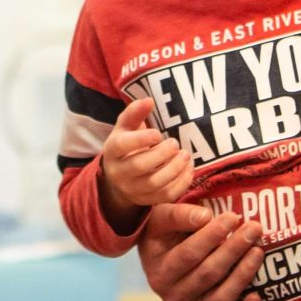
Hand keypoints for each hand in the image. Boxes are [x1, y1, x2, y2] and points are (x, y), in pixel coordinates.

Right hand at [99, 96, 191, 225]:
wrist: (120, 176)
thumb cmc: (127, 145)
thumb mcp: (126, 127)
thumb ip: (135, 112)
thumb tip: (149, 100)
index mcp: (112, 150)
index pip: (122, 146)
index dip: (141, 139)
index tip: (158, 133)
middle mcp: (119, 172)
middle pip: (140, 166)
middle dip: (162, 154)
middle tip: (175, 143)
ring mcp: (133, 189)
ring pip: (155, 183)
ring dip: (175, 168)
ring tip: (185, 155)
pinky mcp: (147, 200)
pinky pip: (166, 195)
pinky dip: (181, 182)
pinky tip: (188, 168)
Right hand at [138, 202, 261, 300]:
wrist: (160, 260)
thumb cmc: (163, 234)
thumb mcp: (160, 219)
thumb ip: (179, 215)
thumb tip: (206, 216)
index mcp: (160, 271)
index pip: (189, 253)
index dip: (212, 236)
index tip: (232, 217)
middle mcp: (173, 296)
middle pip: (209, 274)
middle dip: (234, 249)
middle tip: (255, 228)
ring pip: (221, 298)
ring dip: (243, 274)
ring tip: (258, 250)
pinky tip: (256, 297)